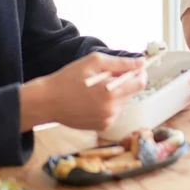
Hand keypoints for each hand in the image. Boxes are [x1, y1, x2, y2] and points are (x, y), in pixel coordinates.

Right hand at [28, 52, 145, 132]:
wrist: (47, 102)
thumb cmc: (68, 78)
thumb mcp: (93, 62)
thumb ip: (120, 62)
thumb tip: (141, 62)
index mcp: (111, 93)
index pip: (140, 83)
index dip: (139, 73)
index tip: (134, 67)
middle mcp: (112, 110)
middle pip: (132, 92)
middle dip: (125, 82)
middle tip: (106, 76)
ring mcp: (107, 120)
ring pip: (123, 102)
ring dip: (117, 94)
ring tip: (96, 89)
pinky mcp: (102, 127)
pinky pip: (114, 111)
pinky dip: (109, 104)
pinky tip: (93, 100)